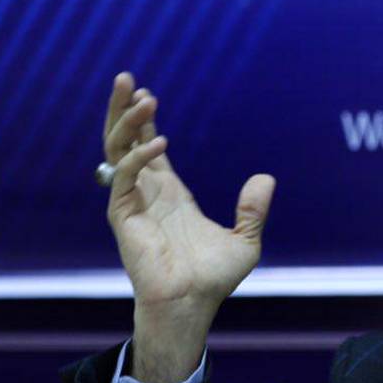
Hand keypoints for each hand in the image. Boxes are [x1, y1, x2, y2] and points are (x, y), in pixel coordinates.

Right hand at [102, 72, 275, 382]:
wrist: (192, 305)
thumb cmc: (213, 280)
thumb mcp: (245, 241)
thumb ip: (253, 210)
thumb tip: (266, 178)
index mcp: (169, 194)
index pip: (148, 145)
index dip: (145, 118)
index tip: (145, 91)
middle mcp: (146, 193)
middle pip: (124, 139)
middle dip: (122, 108)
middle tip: (125, 77)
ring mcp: (132, 202)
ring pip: (116, 150)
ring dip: (125, 122)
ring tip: (141, 95)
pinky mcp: (124, 216)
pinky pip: (124, 177)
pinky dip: (138, 157)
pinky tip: (161, 143)